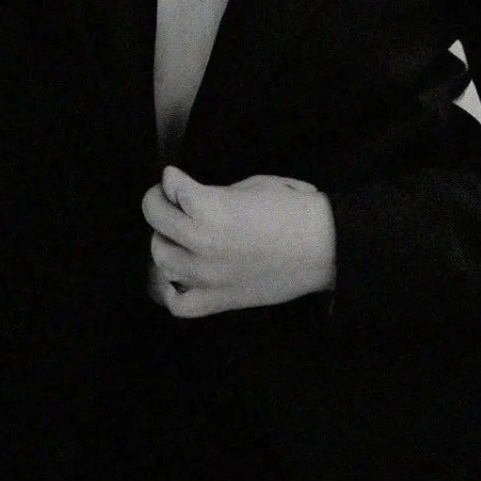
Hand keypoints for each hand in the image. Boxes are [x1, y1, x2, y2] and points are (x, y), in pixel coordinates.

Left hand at [142, 165, 336, 318]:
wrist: (324, 246)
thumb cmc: (292, 208)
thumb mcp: (251, 185)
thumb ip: (213, 193)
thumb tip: (189, 197)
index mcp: (209, 209)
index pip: (169, 187)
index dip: (172, 177)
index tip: (175, 177)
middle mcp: (201, 243)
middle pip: (155, 220)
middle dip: (160, 203)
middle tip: (171, 200)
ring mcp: (207, 276)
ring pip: (161, 258)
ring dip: (165, 240)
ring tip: (179, 234)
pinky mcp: (218, 301)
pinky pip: (178, 303)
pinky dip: (171, 289)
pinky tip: (178, 274)